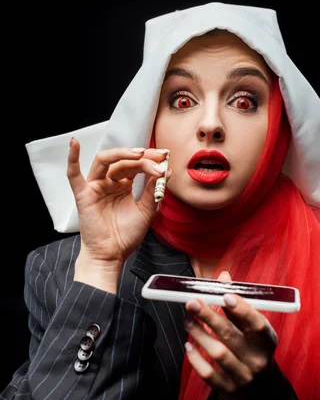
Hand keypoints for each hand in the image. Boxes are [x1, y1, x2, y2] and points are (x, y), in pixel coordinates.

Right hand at [68, 138, 170, 278]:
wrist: (112, 255)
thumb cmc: (127, 235)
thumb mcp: (147, 210)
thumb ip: (154, 190)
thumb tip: (167, 169)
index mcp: (123, 184)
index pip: (136, 165)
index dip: (151, 160)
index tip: (166, 158)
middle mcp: (109, 182)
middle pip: (124, 161)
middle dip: (143, 158)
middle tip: (158, 158)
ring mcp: (95, 186)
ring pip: (104, 161)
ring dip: (121, 154)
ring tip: (139, 154)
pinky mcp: (83, 195)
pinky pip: (74, 175)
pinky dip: (72, 158)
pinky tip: (74, 143)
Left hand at [184, 272, 277, 399]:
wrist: (259, 390)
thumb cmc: (252, 348)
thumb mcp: (252, 329)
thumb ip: (237, 303)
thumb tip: (223, 277)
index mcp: (267, 341)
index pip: (258, 324)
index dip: (242, 309)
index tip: (225, 295)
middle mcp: (258, 360)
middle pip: (231, 335)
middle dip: (209, 316)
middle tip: (191, 302)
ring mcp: (244, 377)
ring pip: (218, 353)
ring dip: (199, 333)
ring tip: (187, 320)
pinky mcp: (228, 390)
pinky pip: (208, 373)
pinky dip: (196, 358)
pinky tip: (189, 344)